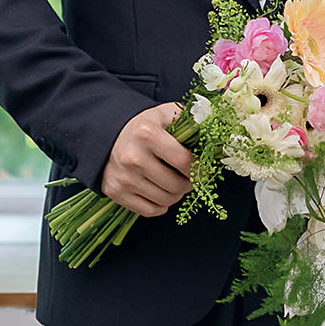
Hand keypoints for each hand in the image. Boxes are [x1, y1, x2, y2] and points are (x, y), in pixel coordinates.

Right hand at [100, 102, 193, 216]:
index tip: (204, 169)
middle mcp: (133, 157)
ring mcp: (123, 177)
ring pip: (166, 200)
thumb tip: (217, 131)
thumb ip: (191, 119)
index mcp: (147, 134)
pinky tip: (161, 192)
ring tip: (176, 183)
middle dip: (190, 184)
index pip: (185, 162)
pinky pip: (150, 211)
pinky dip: (161, 205)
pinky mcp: (115, 192)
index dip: (200, 169)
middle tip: (190, 177)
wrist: (107, 136)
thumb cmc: (144, 127)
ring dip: (177, 195)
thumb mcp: (166, 114)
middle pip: (177, 185)